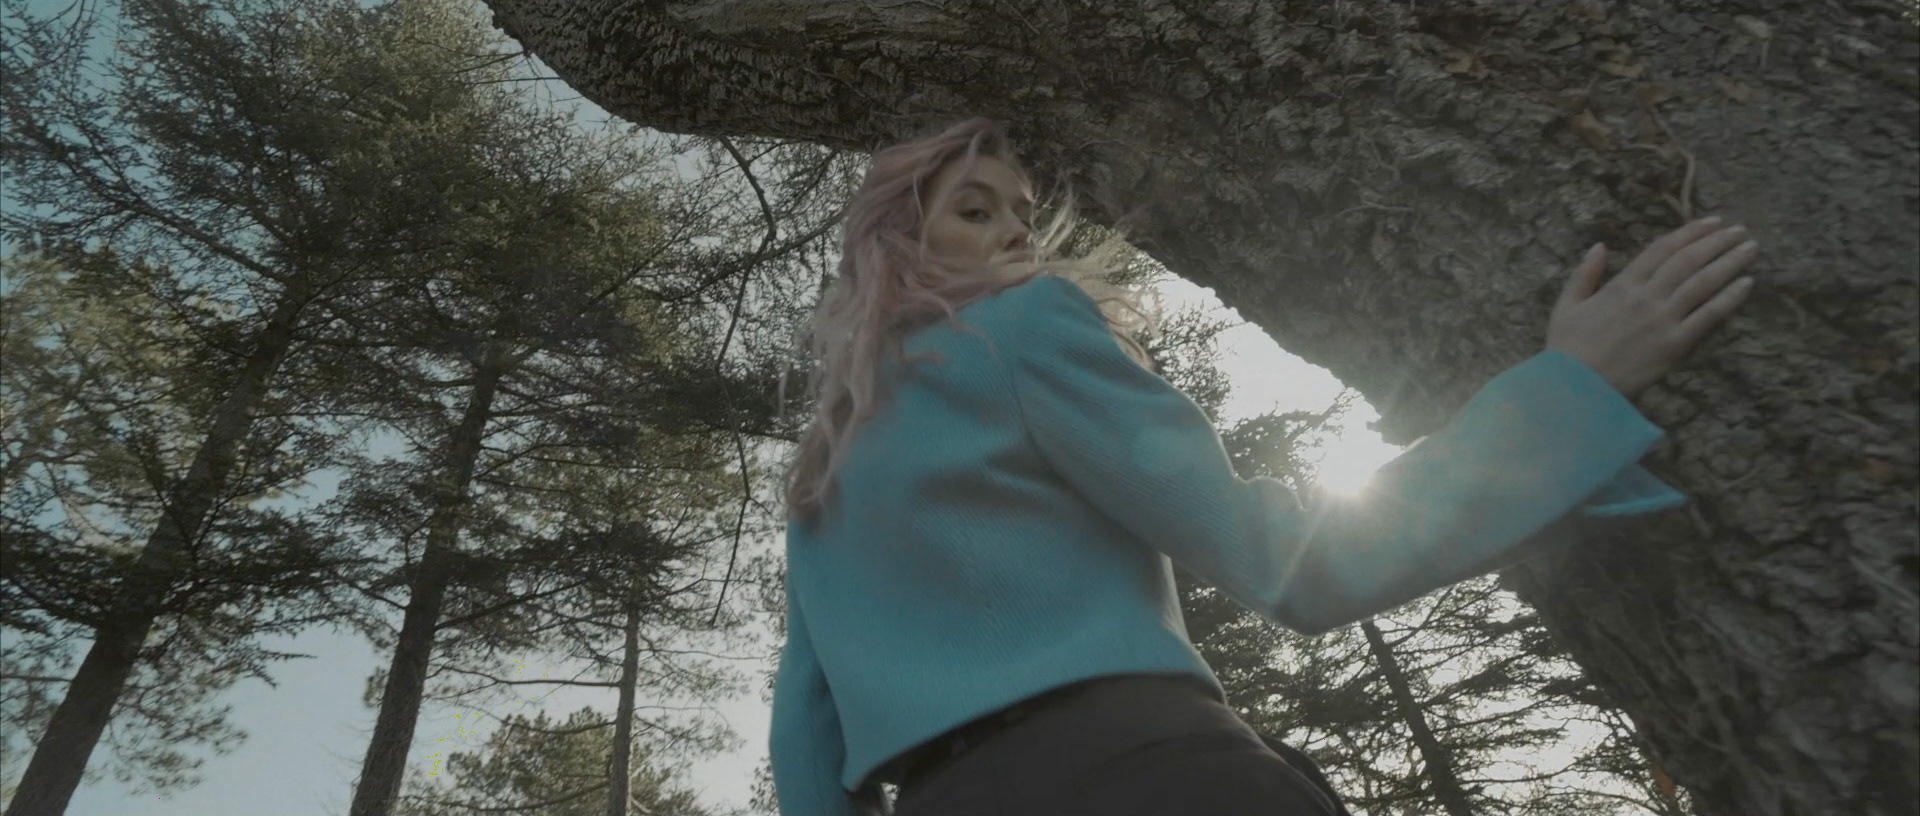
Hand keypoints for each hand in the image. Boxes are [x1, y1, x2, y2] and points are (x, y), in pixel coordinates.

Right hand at [1546, 215, 1760, 400]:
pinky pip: (1708, 316)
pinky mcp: (1675, 345)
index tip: (1712, 222)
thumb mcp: (1565, 306)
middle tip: (1740, 230)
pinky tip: (1746, 283)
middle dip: (1717, 242)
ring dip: (1730, 262)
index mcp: (1621, 285)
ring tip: (1750, 248)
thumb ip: (1583, 274)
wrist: (1575, 388)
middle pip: (1688, 260)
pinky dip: (1729, 297)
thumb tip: (1599, 246)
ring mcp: (1662, 320)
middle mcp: (1645, 297)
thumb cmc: (1567, 350)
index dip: (1689, 232)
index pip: (1662, 249)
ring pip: (1703, 282)